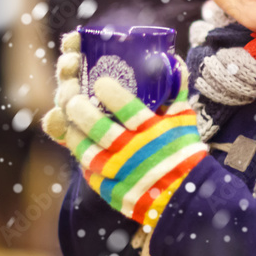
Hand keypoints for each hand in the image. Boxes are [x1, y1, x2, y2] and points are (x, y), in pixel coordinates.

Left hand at [41, 34, 207, 228]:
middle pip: (101, 130)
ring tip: (70, 122)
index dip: (112, 94)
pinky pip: (89, 174)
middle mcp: (137, 153)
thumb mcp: (184, 119)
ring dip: (74, 134)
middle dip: (82, 111)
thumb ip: (176, 90)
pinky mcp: (112, 192)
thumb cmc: (182, 151)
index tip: (101, 82)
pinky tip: (79, 146)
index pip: (129, 110)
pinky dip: (82, 159)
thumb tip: (172, 60)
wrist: (185, 195)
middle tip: (75, 99)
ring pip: (87, 152)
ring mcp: (122, 174)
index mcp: (154, 132)